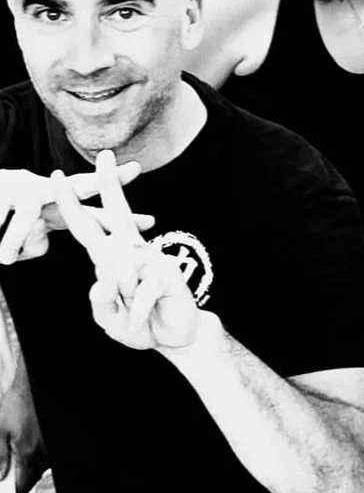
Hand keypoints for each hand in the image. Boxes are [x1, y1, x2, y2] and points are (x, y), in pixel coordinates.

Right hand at [0, 162, 153, 264]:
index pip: (93, 215)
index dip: (121, 221)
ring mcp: (22, 187)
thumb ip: (37, 238)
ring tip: (3, 259)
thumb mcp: (20, 232)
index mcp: (54, 208)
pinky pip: (4, 221)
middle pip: (79, 185)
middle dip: (108, 180)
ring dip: (13, 243)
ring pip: (30, 218)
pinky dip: (0, 241)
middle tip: (137, 170)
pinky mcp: (1, 191)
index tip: (153, 223)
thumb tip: (42, 244)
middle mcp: (44, 191)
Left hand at [50, 151, 201, 351]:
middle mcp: (132, 252)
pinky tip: (144, 318)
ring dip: (122, 304)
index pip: (89, 228)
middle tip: (105, 155)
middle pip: (117, 213)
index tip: (59, 177)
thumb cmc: (140, 323)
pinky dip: (136, 312)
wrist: (176, 337)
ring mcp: (151, 259)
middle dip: (109, 184)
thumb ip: (101, 300)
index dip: (72, 204)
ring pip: (119, 270)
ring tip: (133, 318)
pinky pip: (139, 291)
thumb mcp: (108, 319)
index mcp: (112, 259)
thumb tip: (106, 276)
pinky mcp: (167, 273)